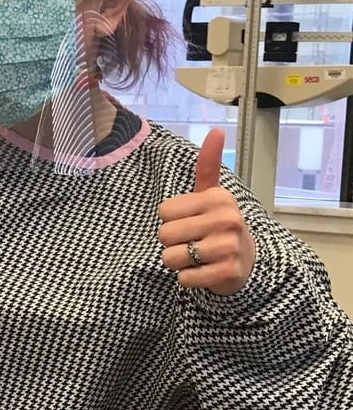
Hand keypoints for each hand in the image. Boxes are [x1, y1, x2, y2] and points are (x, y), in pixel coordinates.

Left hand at [158, 129, 255, 295]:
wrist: (246, 262)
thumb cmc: (218, 224)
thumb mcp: (211, 194)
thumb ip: (207, 165)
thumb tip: (216, 131)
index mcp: (218, 198)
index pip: (163, 212)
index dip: (170, 220)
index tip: (190, 221)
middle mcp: (226, 220)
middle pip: (164, 235)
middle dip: (171, 242)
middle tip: (192, 241)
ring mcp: (228, 247)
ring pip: (171, 258)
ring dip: (177, 261)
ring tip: (196, 256)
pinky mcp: (227, 272)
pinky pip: (184, 278)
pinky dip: (187, 278)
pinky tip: (203, 271)